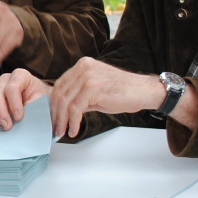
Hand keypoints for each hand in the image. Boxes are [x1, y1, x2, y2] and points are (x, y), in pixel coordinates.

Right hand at [0, 68, 49, 129]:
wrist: (42, 108)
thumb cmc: (44, 105)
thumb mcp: (44, 104)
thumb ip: (36, 109)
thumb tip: (26, 121)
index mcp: (21, 76)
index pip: (12, 87)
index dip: (14, 104)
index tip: (19, 117)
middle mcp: (6, 80)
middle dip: (1, 112)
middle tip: (8, 126)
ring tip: (0, 124)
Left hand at [48, 58, 165, 137]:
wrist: (143, 91)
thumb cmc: (122, 92)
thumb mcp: (95, 91)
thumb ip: (79, 96)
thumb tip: (63, 110)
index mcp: (82, 65)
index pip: (60, 85)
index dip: (54, 104)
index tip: (53, 118)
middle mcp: (82, 67)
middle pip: (60, 93)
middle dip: (55, 114)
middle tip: (55, 128)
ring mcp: (87, 76)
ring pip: (65, 102)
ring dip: (62, 120)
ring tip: (62, 132)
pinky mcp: (92, 88)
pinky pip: (76, 108)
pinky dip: (72, 122)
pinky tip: (73, 130)